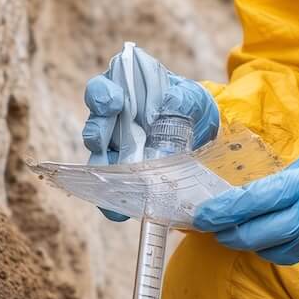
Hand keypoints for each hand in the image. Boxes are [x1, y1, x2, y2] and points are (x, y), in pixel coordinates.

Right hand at [81, 46, 220, 221]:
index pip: (102, 90)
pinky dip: (111, 198)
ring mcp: (115, 146)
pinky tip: (117, 209)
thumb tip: (172, 104)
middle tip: (100, 141)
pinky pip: (110, 186)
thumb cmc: (189, 104)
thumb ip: (183, 97)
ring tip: (109, 177)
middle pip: (95, 125)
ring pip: (98, 157)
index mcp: (124, 91)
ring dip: (101, 167)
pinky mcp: (122, 171)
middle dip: (96, 132)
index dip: (102, 95)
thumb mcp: (192, 97)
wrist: (203, 131)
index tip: (112, 102)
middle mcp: (112, 119)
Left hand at [191, 138, 298, 275]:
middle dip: (230, 234)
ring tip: (262, 229)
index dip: (220, 213)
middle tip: (218, 229)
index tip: (200, 216)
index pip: (248, 204)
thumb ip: (291, 180)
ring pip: (279, 252)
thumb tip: (263, 194)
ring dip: (265, 242)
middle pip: (254, 237)